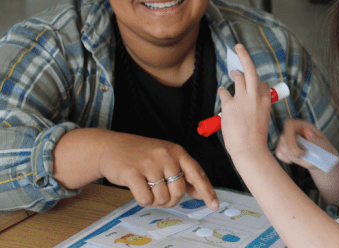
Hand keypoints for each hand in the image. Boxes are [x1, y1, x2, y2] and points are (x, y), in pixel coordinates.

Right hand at [98, 132, 218, 209]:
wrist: (111, 146)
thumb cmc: (141, 154)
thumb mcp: (166, 157)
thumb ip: (183, 173)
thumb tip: (200, 192)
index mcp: (177, 152)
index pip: (197, 173)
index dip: (207, 191)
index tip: (214, 204)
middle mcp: (165, 156)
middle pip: (179, 191)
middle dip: (172, 200)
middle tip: (162, 196)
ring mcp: (149, 164)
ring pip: (162, 197)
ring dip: (155, 201)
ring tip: (148, 189)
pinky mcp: (132, 172)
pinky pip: (145, 199)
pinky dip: (143, 201)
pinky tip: (139, 191)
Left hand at [219, 43, 271, 157]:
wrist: (250, 150)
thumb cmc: (255, 138)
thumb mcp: (262, 119)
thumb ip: (257, 107)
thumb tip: (249, 98)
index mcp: (266, 101)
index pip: (262, 83)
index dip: (256, 82)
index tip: (253, 82)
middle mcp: (255, 96)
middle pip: (250, 70)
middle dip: (244, 55)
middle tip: (238, 46)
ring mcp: (243, 99)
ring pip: (238, 78)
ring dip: (234, 75)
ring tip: (232, 74)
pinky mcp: (230, 104)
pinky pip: (224, 92)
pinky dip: (223, 92)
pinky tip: (223, 93)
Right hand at [275, 119, 338, 171]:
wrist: (319, 155)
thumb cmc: (322, 147)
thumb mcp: (322, 143)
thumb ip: (315, 138)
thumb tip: (306, 131)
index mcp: (301, 124)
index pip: (289, 125)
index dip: (290, 137)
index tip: (301, 151)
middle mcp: (291, 130)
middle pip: (283, 138)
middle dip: (293, 151)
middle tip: (304, 155)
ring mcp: (285, 138)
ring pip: (281, 147)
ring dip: (292, 156)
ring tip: (303, 156)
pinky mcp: (282, 147)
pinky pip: (279, 153)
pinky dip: (287, 159)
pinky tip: (295, 159)